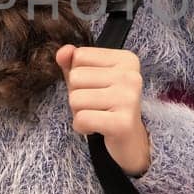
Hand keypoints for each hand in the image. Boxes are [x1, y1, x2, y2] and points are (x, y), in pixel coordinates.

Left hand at [56, 44, 151, 176]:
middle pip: (75, 77)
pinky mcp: (123, 122)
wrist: (130, 141)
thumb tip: (62, 51)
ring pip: (75, 99)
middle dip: (77, 96)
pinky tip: (97, 128)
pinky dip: (82, 127)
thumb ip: (73, 63)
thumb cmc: (106, 106)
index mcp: (126, 59)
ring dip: (79, 112)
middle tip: (96, 106)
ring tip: (97, 116)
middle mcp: (131, 76)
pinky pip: (81, 119)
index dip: (79, 76)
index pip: (79, 56)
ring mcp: (129, 99)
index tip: (97, 89)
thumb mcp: (88, 80)